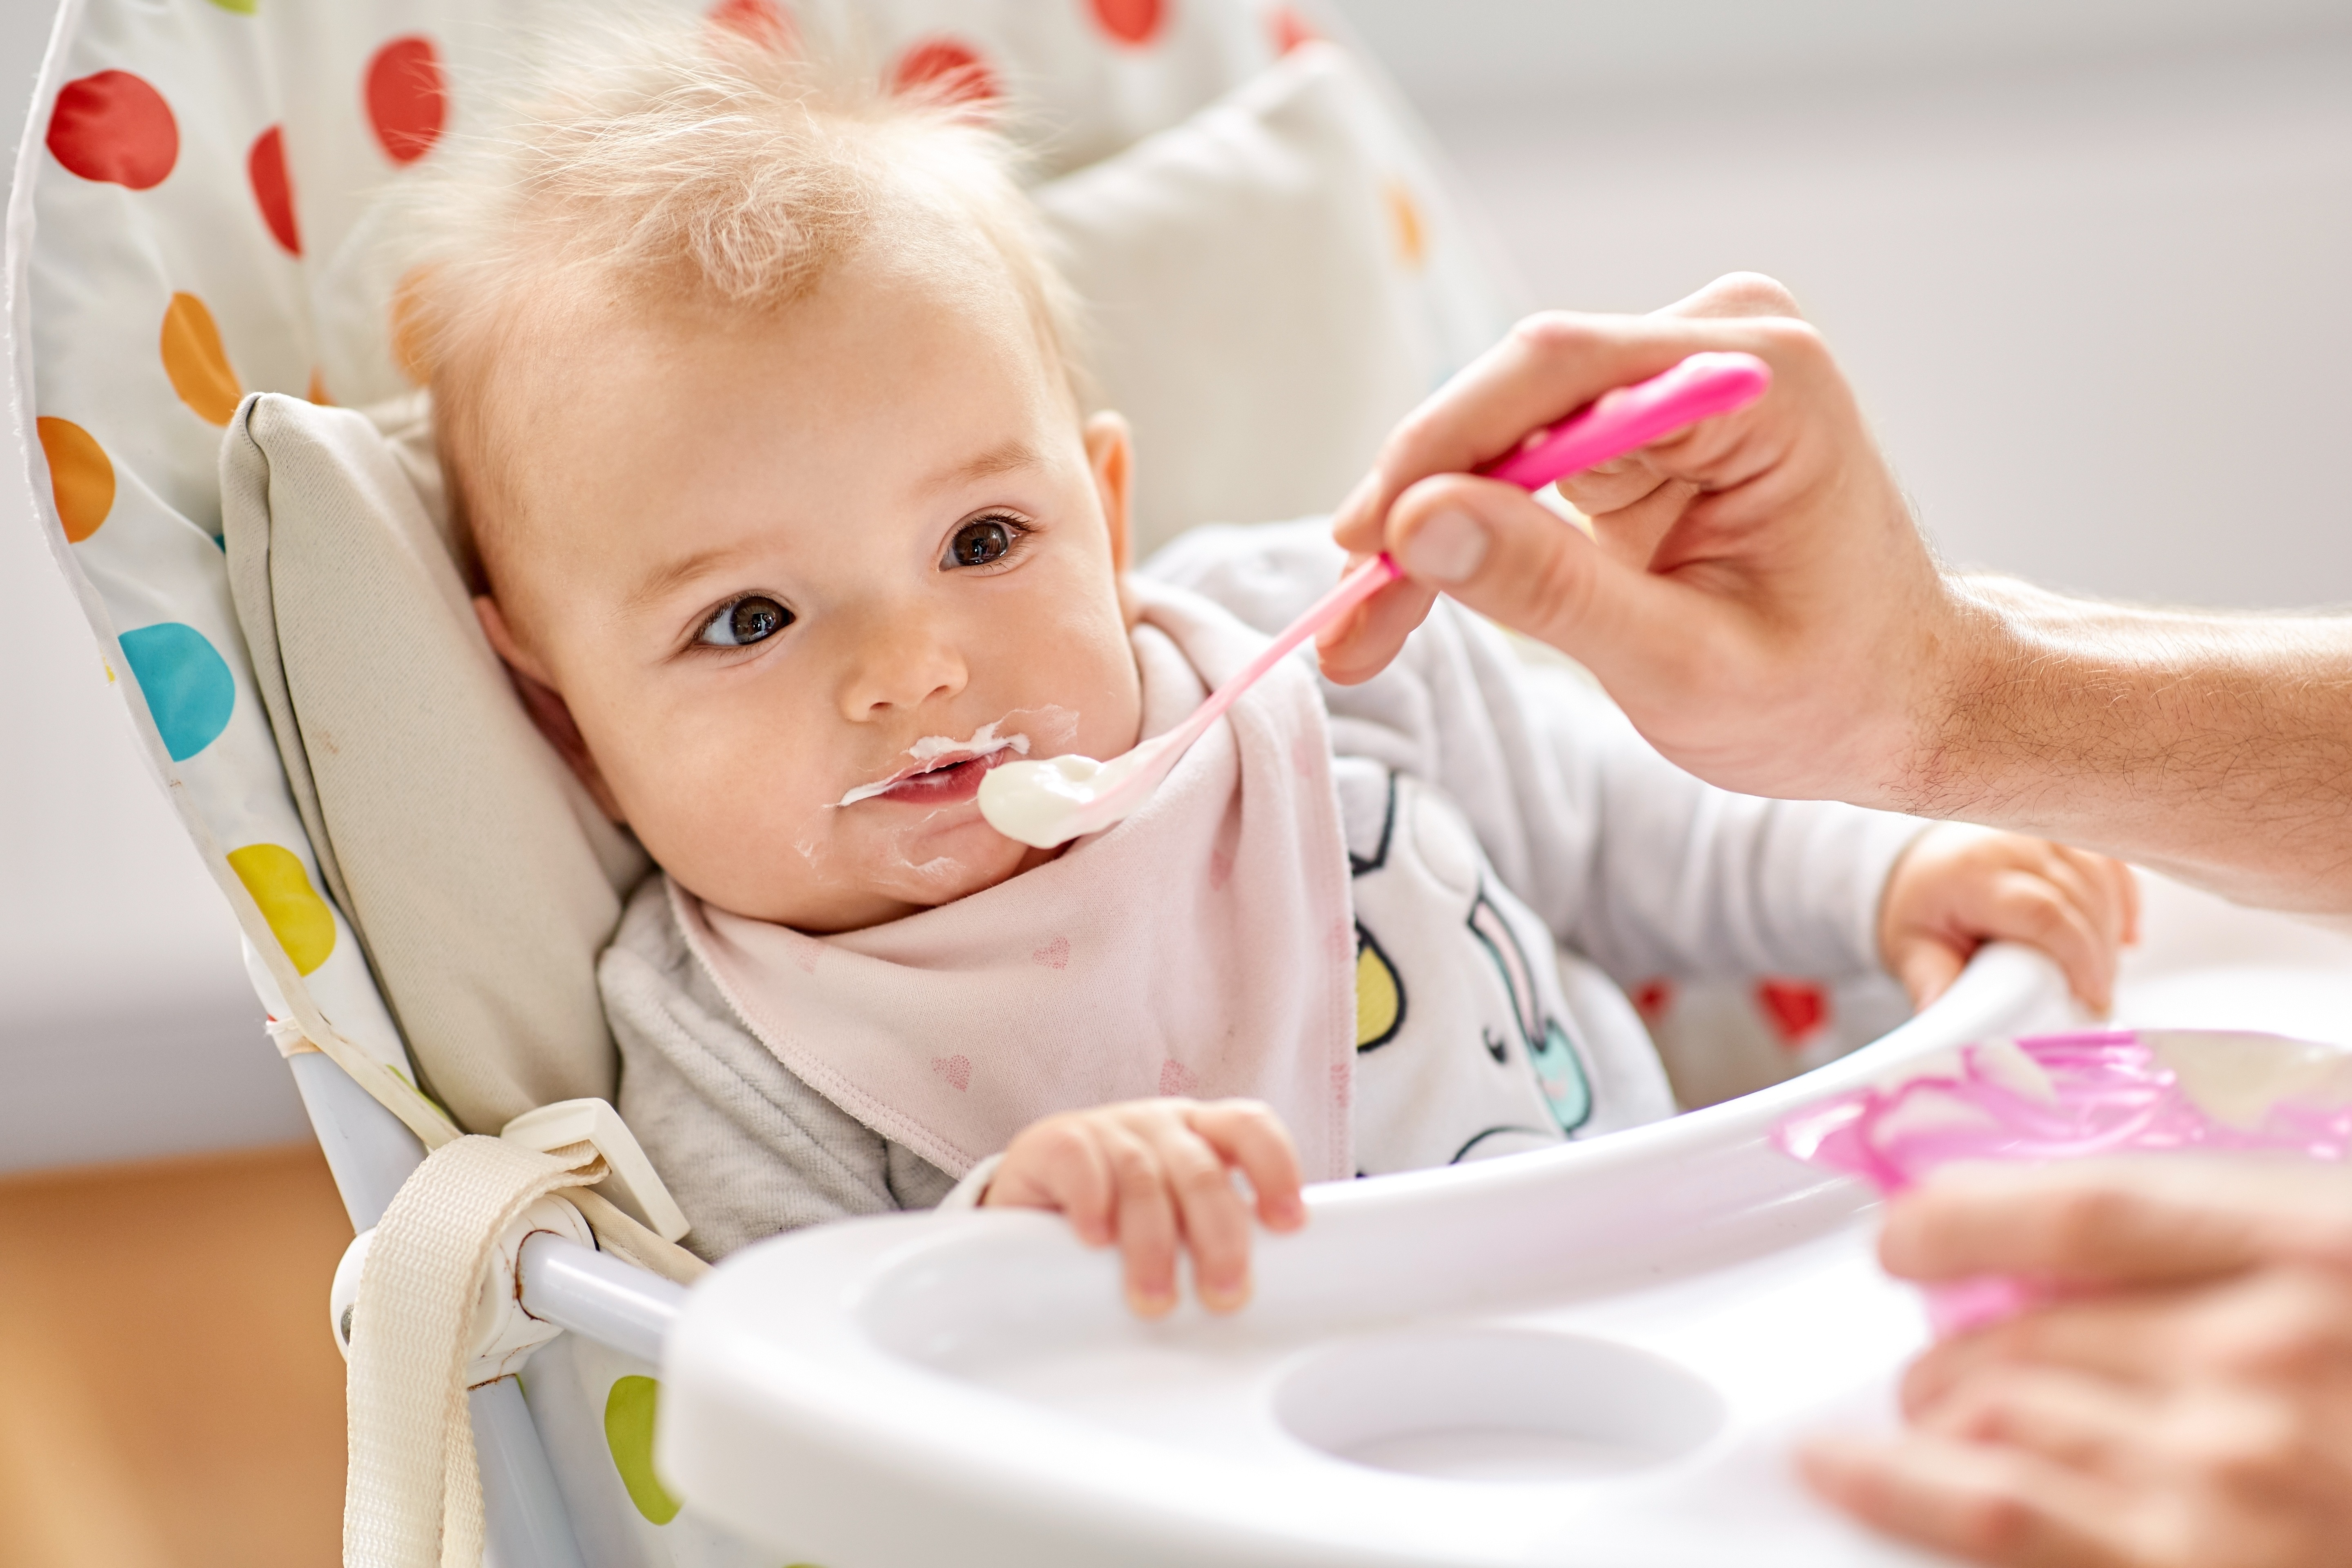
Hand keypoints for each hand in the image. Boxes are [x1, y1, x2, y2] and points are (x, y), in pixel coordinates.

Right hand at [981, 1097, 1306, 1316]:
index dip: (1277, 1168)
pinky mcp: (1055, 1141)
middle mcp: (1160, 1125)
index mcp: (1201, 1134)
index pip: (1251, 1128)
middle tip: (1224, 1296)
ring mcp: (1108, 1129)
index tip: (1290, 1224)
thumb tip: (1256, 1303)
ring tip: (1156, 1299)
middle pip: (1202, 1170)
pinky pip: (1080, 1162)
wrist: (1033, 1194)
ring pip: (1144, 1178)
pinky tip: (1096, 1241)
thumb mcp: (1175, 1217)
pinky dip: (1092, 1202)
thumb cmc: (1121, 1216)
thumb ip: (1211, 1237)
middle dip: (1219, 1237)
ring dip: (1154, 1244)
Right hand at [1317, 273, 1955, 809]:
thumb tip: (1415, 522)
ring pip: (1499, 435)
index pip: (1556, 372)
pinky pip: (1518, 464)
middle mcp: (1715, 345)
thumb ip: (1550, 590)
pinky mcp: (1638, 423)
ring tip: (1365, 630)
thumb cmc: (1828, 693)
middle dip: (1418, 506)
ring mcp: (1674, 376)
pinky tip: (1408, 596)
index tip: (1360, 544)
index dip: (1439, 453)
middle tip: (1344, 613)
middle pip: (1513, 397)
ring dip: (1428, 531)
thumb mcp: (1684, 666)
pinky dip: (1465, 536)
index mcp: (1761, 378)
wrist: (1903, 702)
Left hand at [1801, 1159, 2351, 1567]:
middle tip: (1935, 1343)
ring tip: (1920, 1408)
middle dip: (1953, 1337)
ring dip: (1933, 1413)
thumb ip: (2248, 1239)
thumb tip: (2095, 1239)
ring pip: (1992, 1420)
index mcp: (2316, 1257)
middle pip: (2023, 1328)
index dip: (1964, 1211)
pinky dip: (1901, 1492)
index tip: (1908, 1229)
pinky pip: (2001, 1526)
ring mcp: (2225, 1489)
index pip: (2079, 1210)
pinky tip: (1851, 1471)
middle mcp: (2260, 1369)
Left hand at [1878, 825, 2138, 1011]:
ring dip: (2110, 932)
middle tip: (2095, 1000)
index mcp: (1971, 872)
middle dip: (2097, 956)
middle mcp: (2011, 843)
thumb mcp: (1912, 946)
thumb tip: (1943, 1015)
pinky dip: (2123, 903)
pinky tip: (2123, 938)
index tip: (2092, 998)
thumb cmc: (1923, 907)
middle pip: (2080, 898)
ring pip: (2101, 881)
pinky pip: (2112, 866)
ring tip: (2098, 976)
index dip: (2077, 956)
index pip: (2042, 912)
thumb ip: (1932, 980)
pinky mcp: (2067, 835)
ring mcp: (2043, 833)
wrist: (1924, 863)